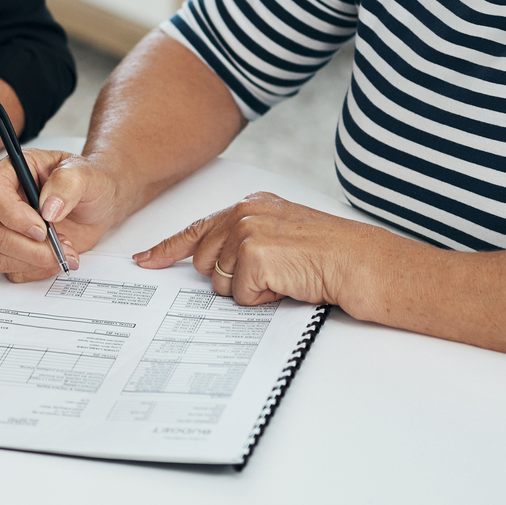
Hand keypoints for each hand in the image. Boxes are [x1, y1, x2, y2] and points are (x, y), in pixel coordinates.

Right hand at [0, 149, 126, 280]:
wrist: (99, 205)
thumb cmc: (89, 183)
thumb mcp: (86, 174)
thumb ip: (67, 183)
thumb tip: (48, 207)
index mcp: (13, 172)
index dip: (11, 214)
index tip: (41, 228)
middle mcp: (4, 201)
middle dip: (31, 247)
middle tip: (62, 244)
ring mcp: (5, 228)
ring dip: (36, 261)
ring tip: (65, 250)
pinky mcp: (13, 251)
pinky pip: (11, 271)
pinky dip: (38, 271)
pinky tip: (58, 257)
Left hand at [133, 191, 381, 306]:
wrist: (359, 262)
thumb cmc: (329, 254)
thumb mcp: (280, 235)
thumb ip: (244, 239)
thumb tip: (214, 266)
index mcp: (250, 205)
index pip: (197, 228)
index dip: (167, 249)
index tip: (146, 261)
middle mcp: (244, 213)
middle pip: (205, 263)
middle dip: (232, 279)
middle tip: (272, 274)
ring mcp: (247, 232)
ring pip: (220, 283)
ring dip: (251, 290)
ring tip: (285, 276)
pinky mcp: (254, 256)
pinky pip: (241, 297)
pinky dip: (263, 299)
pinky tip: (288, 284)